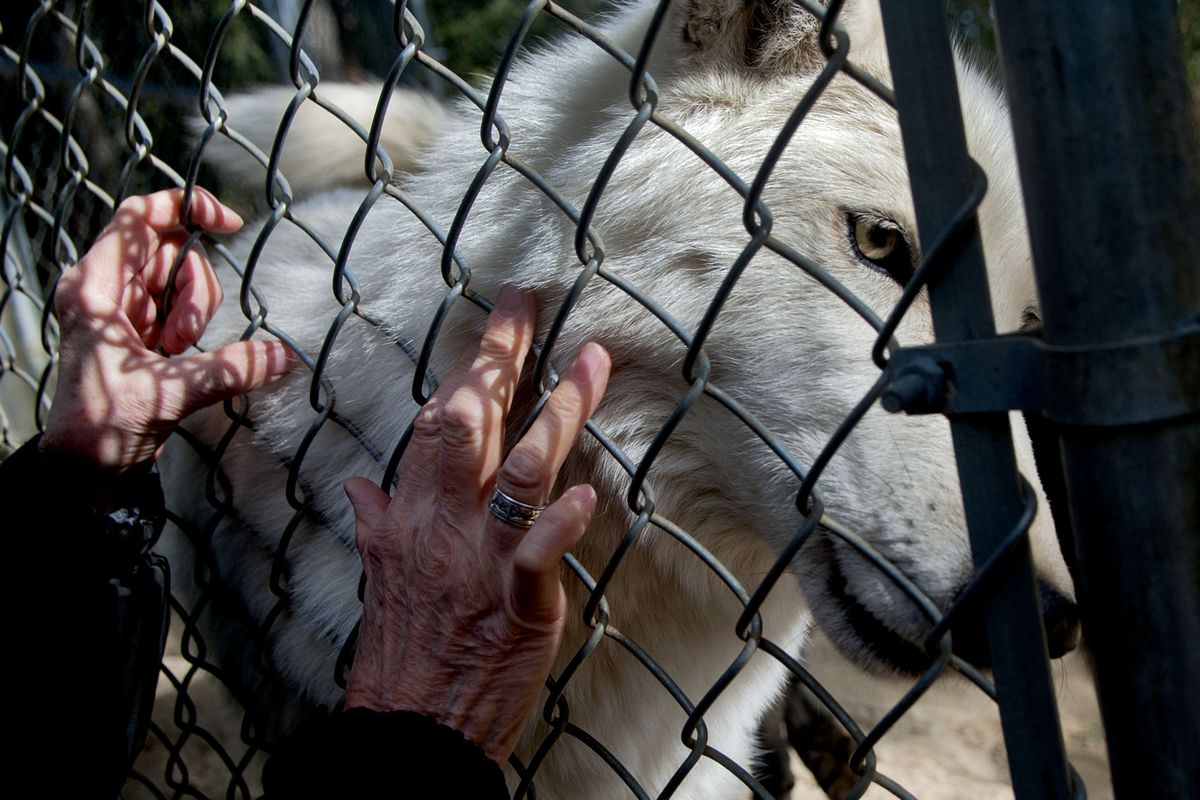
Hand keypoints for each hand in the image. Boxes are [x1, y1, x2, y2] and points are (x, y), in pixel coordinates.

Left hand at [40, 187, 292, 471]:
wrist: (84, 467)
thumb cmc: (101, 425)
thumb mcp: (169, 392)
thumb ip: (230, 368)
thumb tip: (285, 355)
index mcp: (94, 287)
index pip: (140, 217)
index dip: (187, 207)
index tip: (229, 223)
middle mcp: (104, 288)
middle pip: (171, 249)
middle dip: (196, 287)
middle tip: (189, 336)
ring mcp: (122, 309)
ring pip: (179, 280)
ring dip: (195, 311)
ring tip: (180, 352)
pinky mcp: (138, 330)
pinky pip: (180, 307)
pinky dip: (193, 326)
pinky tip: (181, 356)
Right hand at [343, 285, 610, 764]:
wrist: (409, 729)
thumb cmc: (400, 649)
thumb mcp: (377, 577)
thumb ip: (375, 522)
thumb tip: (358, 484)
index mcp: (414, 512)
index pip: (439, 416)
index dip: (473, 359)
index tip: (504, 312)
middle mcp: (445, 523)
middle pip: (472, 423)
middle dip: (504, 356)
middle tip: (534, 301)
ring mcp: (481, 562)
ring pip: (517, 472)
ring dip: (556, 414)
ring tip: (590, 363)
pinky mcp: (517, 607)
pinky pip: (534, 557)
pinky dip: (558, 524)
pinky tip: (584, 491)